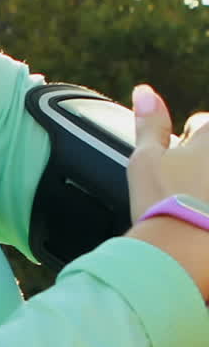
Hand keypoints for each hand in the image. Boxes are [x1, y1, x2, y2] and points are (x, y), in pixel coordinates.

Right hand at [128, 84, 208, 221]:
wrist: (183, 256)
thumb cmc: (162, 204)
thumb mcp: (146, 159)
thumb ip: (149, 122)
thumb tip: (143, 90)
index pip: (200, 125)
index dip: (184, 143)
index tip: (173, 166)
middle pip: (207, 154)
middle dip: (198, 165)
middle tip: (183, 191)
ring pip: (208, 179)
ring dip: (203, 187)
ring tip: (193, 210)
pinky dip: (206, 211)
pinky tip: (200, 226)